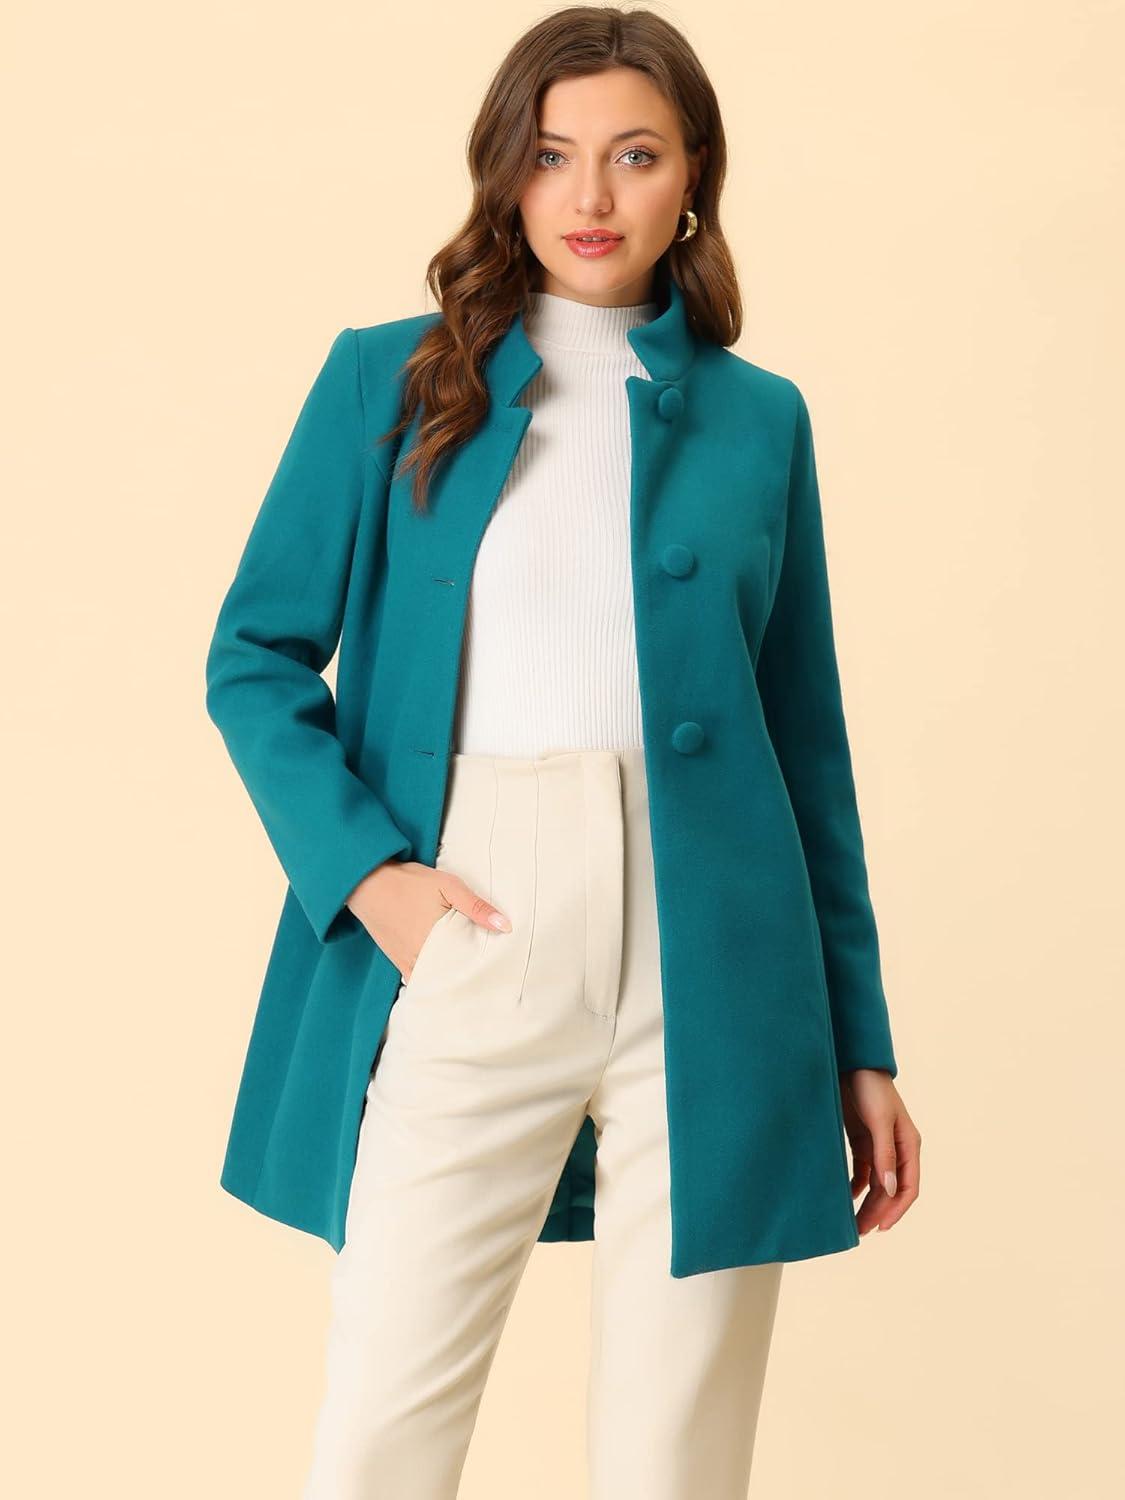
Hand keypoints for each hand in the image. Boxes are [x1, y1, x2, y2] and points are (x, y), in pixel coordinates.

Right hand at [345, 859, 511, 980]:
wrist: (368, 882)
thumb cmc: (410, 882)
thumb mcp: (449, 886)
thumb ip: (476, 907)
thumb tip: (505, 927)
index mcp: (439, 941)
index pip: (467, 967)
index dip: (482, 971)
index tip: (497, 974)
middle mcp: (422, 958)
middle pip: (452, 978)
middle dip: (468, 980)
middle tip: (488, 981)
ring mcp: (408, 962)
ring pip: (435, 981)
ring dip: (450, 982)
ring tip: (470, 982)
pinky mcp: (398, 961)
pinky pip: (417, 980)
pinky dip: (431, 982)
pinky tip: (443, 980)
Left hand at [840, 1069, 920, 1235]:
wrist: (852, 1062)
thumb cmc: (870, 1088)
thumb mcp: (879, 1121)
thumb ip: (884, 1155)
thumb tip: (889, 1191)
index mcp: (908, 1145)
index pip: (908, 1188)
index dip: (896, 1210)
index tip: (880, 1227)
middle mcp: (897, 1149)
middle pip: (890, 1190)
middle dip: (877, 1211)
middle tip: (859, 1231)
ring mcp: (879, 1146)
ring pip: (876, 1184)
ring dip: (867, 1203)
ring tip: (852, 1222)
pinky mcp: (862, 1140)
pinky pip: (862, 1171)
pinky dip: (855, 1186)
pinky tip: (845, 1198)